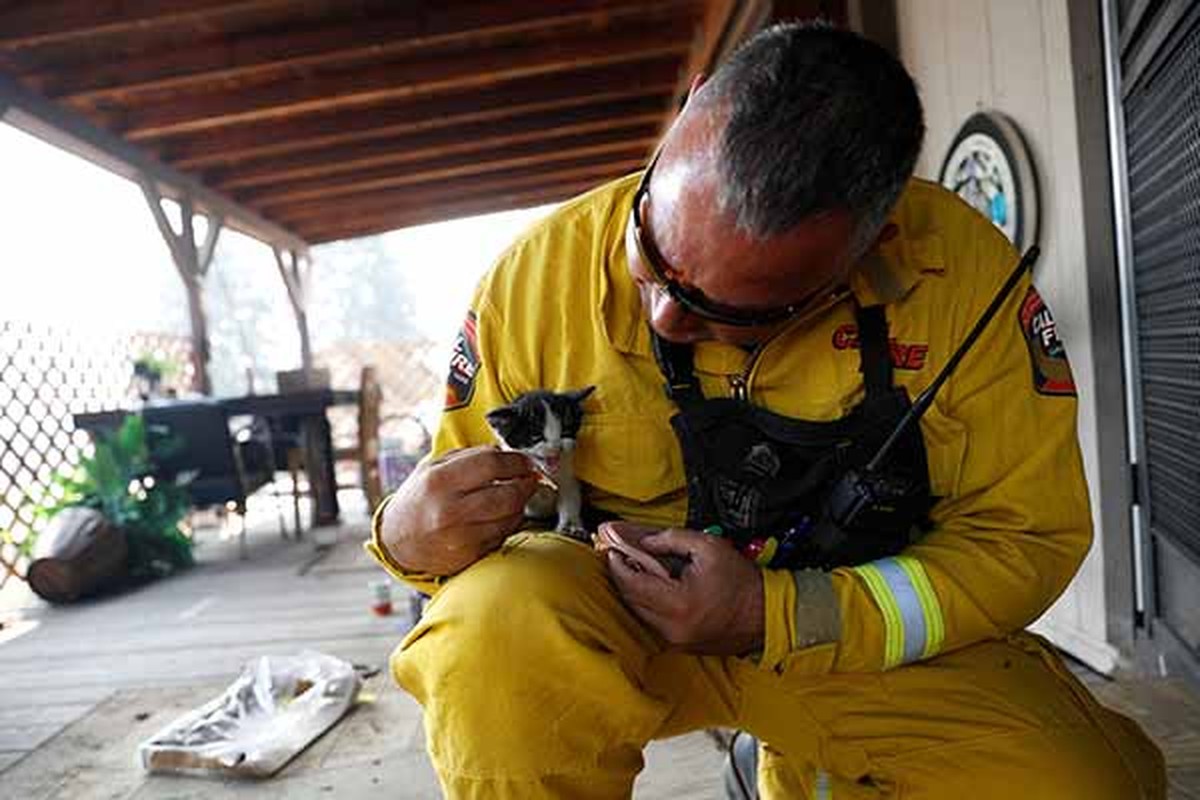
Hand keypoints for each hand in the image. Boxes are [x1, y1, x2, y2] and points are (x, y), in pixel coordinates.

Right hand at [380, 446, 539, 575]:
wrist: (396, 541)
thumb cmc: (418, 500)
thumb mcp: (431, 468)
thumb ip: (467, 456)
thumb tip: (504, 451)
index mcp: (439, 480)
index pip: (491, 463)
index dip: (516, 460)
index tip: (525, 461)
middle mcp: (449, 510)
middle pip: (508, 494)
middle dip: (527, 484)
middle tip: (529, 478)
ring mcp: (460, 536)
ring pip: (510, 517)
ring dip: (521, 505)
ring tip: (515, 496)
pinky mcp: (468, 556)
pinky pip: (502, 536)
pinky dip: (509, 524)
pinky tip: (500, 516)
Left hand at [603, 524, 763, 654]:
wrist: (766, 613)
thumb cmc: (741, 581)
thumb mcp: (708, 546)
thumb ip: (670, 539)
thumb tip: (644, 542)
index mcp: (678, 603)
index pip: (632, 583)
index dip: (617, 564)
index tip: (613, 549)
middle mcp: (672, 627)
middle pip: (631, 599)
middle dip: (622, 576)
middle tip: (620, 556)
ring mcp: (676, 640)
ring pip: (639, 613)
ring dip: (634, 591)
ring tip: (637, 569)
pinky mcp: (681, 646)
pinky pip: (654, 623)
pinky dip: (649, 605)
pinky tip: (654, 588)